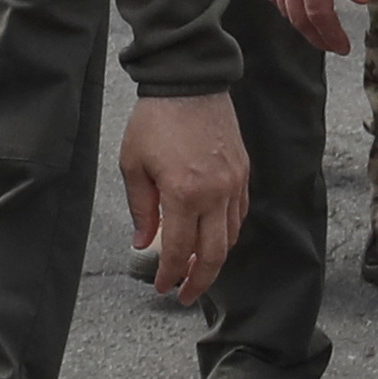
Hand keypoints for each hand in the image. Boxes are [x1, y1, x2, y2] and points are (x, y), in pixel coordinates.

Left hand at [116, 91, 247, 302]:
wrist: (189, 82)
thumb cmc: (155, 120)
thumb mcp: (133, 164)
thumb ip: (141, 209)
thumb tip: (143, 243)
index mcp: (184, 194)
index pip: (180, 250)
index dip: (170, 275)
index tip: (161, 288)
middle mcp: (215, 193)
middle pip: (214, 254)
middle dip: (199, 281)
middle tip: (185, 296)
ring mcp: (234, 184)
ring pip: (231, 237)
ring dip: (214, 259)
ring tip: (197, 271)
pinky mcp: (243, 172)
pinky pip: (238, 214)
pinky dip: (227, 233)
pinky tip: (212, 238)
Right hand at [256, 0, 375, 55]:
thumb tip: (361, 0)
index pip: (318, 12)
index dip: (331, 35)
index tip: (342, 46)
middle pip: (297, 16)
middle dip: (315, 36)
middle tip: (331, 45)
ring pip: (281, 6)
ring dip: (299, 23)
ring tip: (317, 30)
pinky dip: (284, 6)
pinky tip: (297, 7)